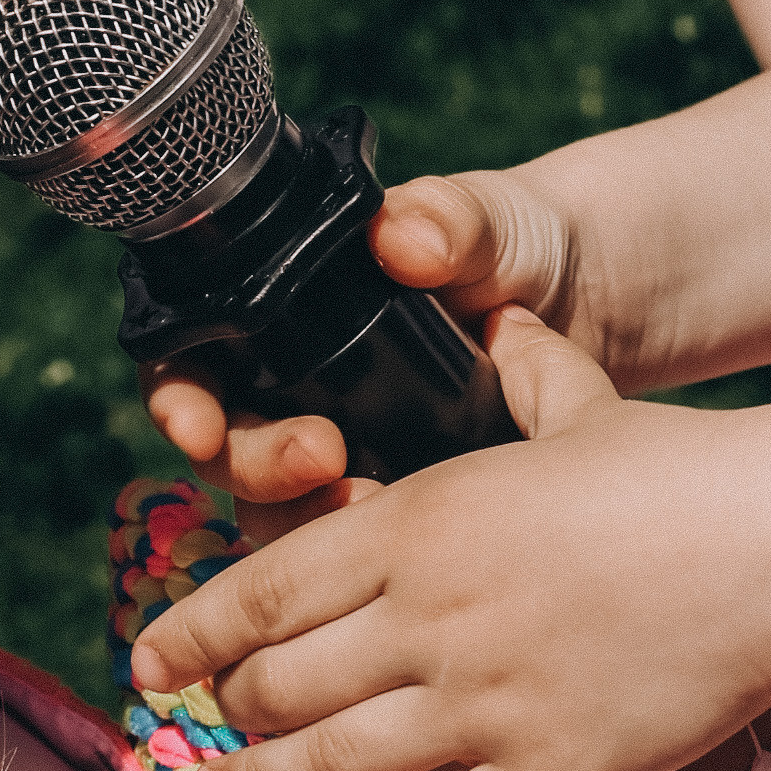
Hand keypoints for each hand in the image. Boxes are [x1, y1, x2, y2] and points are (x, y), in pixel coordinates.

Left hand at [130, 300, 770, 770]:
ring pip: (326, 770)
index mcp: (423, 522)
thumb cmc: (685, 471)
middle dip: (225, 720)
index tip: (154, 662)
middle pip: (276, 688)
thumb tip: (506, 322)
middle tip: (203, 742)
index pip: (262, 589)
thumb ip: (529, 373)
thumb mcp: (586, 410)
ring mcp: (484, 704)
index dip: (193, 634)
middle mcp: (430, 617)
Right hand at [140, 162, 586, 504]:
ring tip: (366, 502)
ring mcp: (344, 450)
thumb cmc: (519, 240)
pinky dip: (364, 551)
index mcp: (282, 316)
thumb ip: (447, 218)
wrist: (592, 297)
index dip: (179, 401)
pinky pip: (354, 546)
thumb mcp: (487, 221)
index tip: (197, 425)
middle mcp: (296, 389)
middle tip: (319, 457)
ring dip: (303, 523)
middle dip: (254, 466)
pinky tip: (404, 543)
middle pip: (228, 452)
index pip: (191, 365)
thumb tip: (401, 235)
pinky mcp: (397, 502)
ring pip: (280, 511)